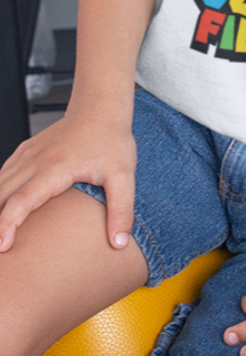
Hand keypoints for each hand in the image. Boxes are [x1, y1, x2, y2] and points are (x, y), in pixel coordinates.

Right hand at [0, 112, 136, 251]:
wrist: (101, 108)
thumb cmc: (111, 140)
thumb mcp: (124, 175)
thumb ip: (121, 209)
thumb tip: (119, 242)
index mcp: (55, 168)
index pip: (22, 200)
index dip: (7, 224)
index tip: (2, 246)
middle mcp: (35, 161)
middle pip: (2, 195)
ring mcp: (26, 155)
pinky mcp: (24, 153)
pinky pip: (3, 175)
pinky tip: (1, 209)